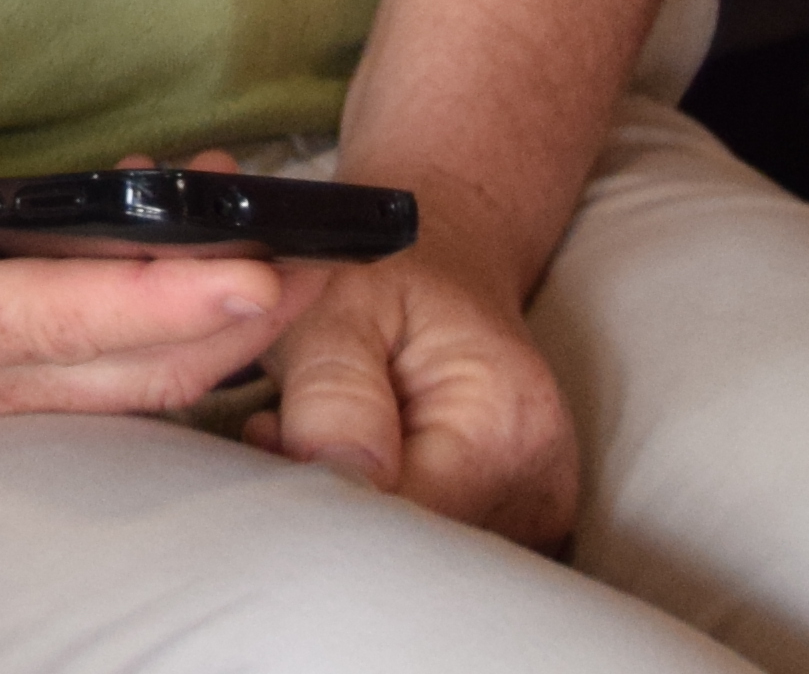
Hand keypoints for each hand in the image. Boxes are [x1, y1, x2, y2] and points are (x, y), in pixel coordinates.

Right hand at [0, 15, 297, 424]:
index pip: (64, 319)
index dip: (171, 296)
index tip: (261, 266)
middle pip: (120, 378)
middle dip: (230, 326)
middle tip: (320, 256)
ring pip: (107, 390)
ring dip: (196, 334)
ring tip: (270, 251)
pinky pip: (72, 376)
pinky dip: (143, 335)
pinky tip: (177, 272)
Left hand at [247, 244, 579, 545]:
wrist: (449, 259)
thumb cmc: (389, 269)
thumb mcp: (341, 297)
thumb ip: (333, 385)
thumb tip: (334, 475)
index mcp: (503, 423)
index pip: (402, 515)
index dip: (324, 496)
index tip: (271, 443)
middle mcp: (538, 482)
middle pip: (413, 545)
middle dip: (336, 502)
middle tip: (280, 431)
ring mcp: (534, 508)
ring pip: (420, 549)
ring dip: (357, 505)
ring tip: (318, 429)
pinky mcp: (516, 519)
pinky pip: (435, 539)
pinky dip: (384, 506)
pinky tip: (353, 456)